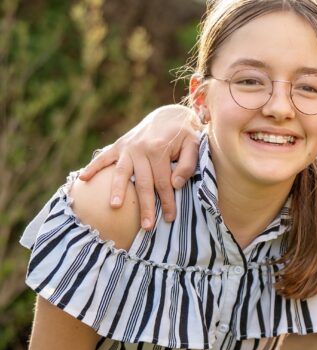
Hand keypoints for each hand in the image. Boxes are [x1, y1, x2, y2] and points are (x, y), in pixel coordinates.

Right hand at [79, 105, 200, 228]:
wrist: (170, 115)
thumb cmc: (184, 134)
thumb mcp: (193, 145)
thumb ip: (188, 164)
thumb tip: (175, 184)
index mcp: (159, 150)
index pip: (164, 183)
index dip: (167, 202)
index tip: (169, 218)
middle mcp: (140, 149)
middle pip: (143, 183)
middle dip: (145, 206)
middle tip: (147, 226)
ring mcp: (127, 147)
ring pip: (122, 173)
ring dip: (118, 190)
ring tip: (115, 206)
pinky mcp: (119, 145)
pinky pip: (103, 157)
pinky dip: (92, 167)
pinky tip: (83, 179)